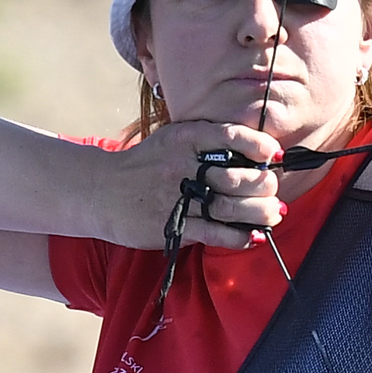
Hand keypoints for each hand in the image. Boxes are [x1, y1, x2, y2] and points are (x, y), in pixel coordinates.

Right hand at [104, 120, 285, 249]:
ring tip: (272, 214)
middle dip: (265, 185)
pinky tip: (253, 236)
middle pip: (239, 176)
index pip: (232, 136)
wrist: (98, 190)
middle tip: (272, 191)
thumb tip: (258, 153)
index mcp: (185, 138)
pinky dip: (240, 236)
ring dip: (260, 213)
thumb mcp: (173, 140)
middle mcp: (183, 165)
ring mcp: (178, 197)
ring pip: (232, 207)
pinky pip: (216, 233)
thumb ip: (208, 141)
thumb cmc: (145, 165)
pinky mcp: (173, 225)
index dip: (259, 146)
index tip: (273, 155)